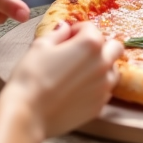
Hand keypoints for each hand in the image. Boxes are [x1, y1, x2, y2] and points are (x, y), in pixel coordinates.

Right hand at [0, 22, 123, 138]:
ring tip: (80, 74)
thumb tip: (65, 27)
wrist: (27, 114)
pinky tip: (78, 91)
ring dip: (102, 67)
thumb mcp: (40, 46)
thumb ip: (58, 34)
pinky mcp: (99, 105)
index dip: (76, 31)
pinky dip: (96, 87)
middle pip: (114, 47)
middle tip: (80, 53)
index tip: (66, 38)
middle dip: (100, 46)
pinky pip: (105, 91)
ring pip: (113, 70)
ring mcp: (104, 86)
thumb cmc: (31, 77)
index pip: (90, 28)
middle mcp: (103, 63)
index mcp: (90, 44)